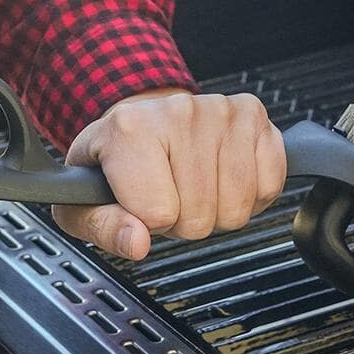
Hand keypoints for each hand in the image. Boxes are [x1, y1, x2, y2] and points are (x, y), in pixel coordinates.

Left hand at [53, 88, 286, 259]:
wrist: (142, 122)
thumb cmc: (114, 163)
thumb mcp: (83, 202)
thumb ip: (104, 228)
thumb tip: (137, 242)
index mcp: (130, 128)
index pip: (158, 214)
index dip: (149, 223)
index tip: (137, 202)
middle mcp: (178, 111)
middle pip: (200, 216)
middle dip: (184, 219)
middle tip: (166, 193)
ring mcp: (220, 111)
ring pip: (237, 206)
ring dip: (217, 208)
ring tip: (191, 184)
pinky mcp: (252, 115)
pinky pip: (270, 185)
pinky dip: (250, 194)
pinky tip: (222, 176)